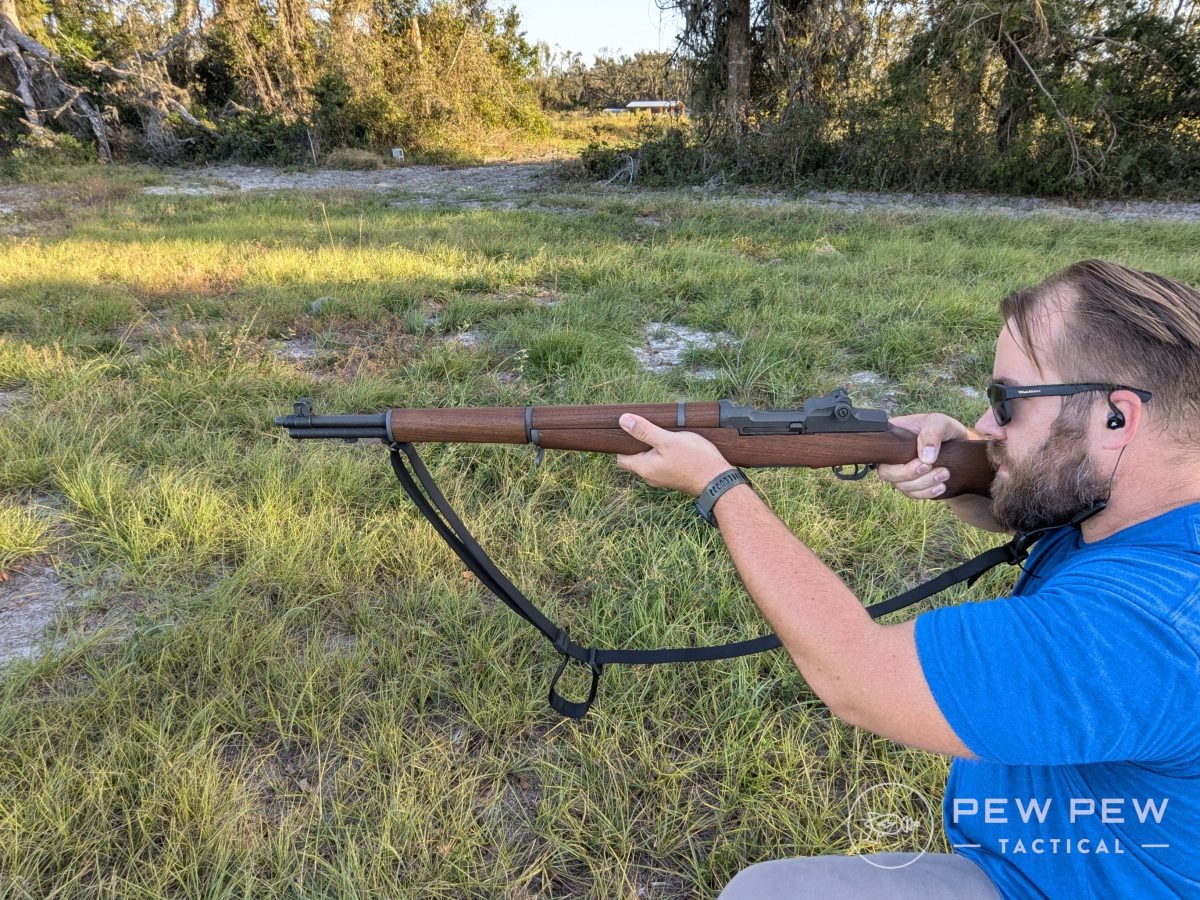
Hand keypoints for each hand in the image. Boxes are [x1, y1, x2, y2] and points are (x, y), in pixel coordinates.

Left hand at [615, 414, 734, 496]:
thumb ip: (645, 431)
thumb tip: (623, 421)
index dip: (621, 444)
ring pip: (650, 460)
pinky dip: (664, 453)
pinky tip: (675, 444)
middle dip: (639, 443)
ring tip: (663, 433)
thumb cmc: (694, 460)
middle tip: (647, 427)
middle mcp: (650, 477)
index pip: (621, 458)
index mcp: (644, 468)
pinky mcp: (674, 477)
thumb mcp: (667, 440)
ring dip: (653, 448)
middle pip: (636, 459)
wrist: (718, 480)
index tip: (628, 429)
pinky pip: (662, 463)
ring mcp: (663, 479)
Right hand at [877, 413, 971, 499]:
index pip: (878, 451)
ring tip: (944, 473)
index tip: (918, 459)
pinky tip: (941, 486)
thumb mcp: (940, 423)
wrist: (959, 446)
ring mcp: (901, 472)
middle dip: (909, 474)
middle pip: (886, 473)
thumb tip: (925, 458)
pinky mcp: (912, 484)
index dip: (890, 460)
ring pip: (901, 486)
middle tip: (931, 466)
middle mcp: (892, 457)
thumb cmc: (945, 430)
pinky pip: (912, 494)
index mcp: (892, 437)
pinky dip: (926, 493)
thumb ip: (932, 434)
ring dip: (923, 483)